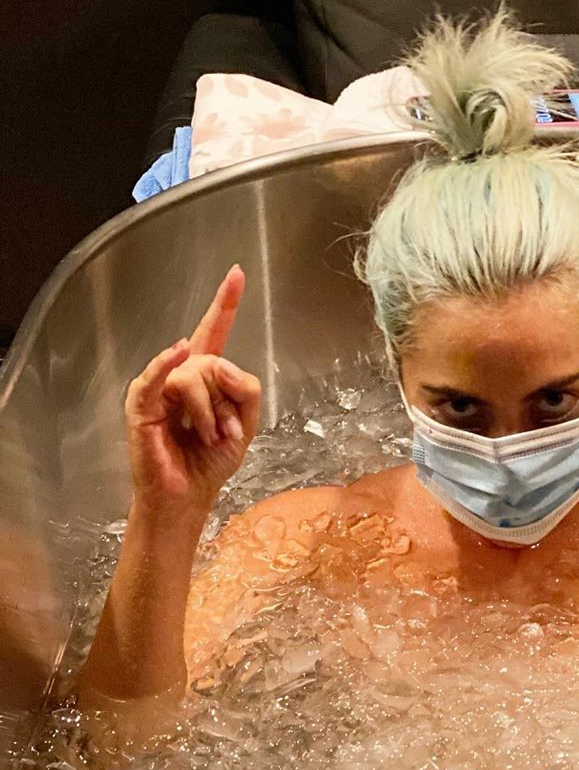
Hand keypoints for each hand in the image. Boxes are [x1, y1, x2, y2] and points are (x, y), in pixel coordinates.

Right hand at [124, 265, 261, 515]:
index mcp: (205, 378)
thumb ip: (245, 388)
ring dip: (210, 413)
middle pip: (213, 361)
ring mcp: (159, 386)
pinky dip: (169, 362)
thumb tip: (218, 361)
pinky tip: (180, 350)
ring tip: (208, 438)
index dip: (226, 304)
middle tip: (226, 433)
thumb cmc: (210, 462)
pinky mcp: (141, 403)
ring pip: (195, 375)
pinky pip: (157, 376)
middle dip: (229, 401)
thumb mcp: (245, 425)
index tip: (238, 273)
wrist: (187, 496)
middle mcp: (181, 375)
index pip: (216, 333)